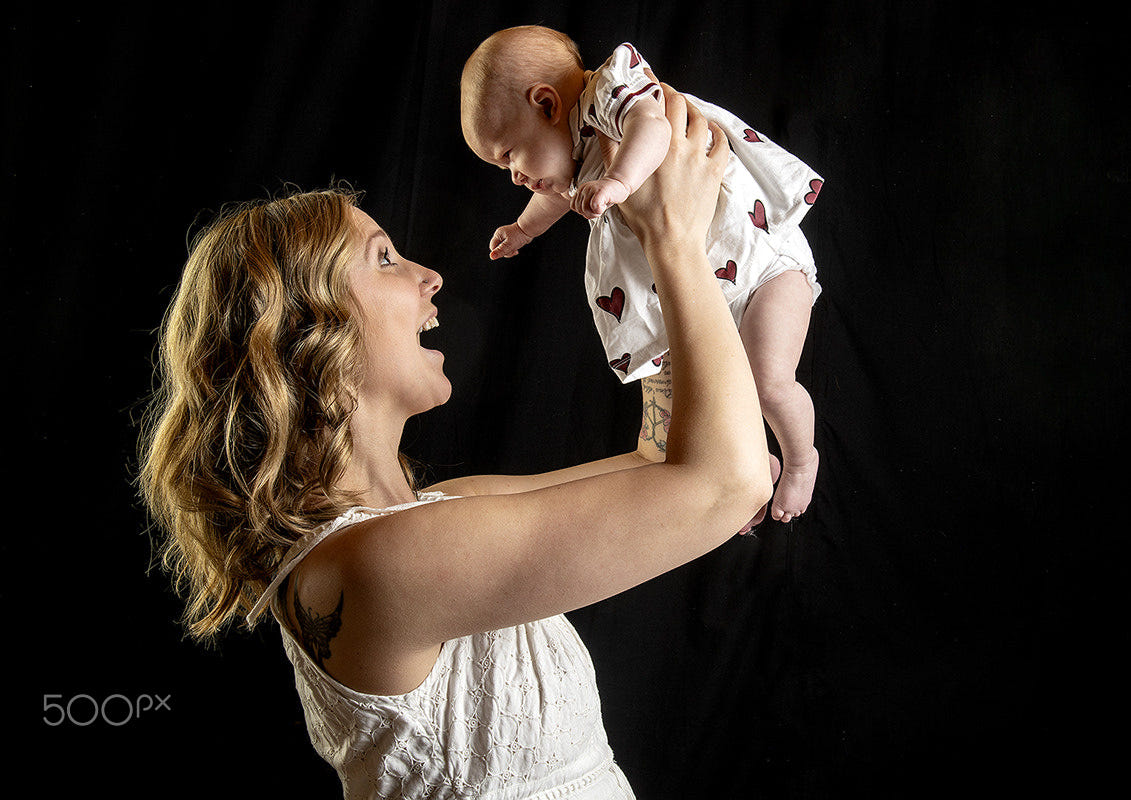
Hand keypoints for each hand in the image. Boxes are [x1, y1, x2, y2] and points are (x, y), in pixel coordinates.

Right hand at [489, 222, 532, 259]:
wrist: (529, 229)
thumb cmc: (519, 235)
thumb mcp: (509, 245)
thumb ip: (500, 251)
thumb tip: (491, 256)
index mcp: (498, 234)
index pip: (492, 247)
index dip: (498, 252)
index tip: (507, 251)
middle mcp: (500, 235)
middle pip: (498, 249)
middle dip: (505, 252)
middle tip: (512, 250)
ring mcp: (505, 237)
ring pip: (504, 248)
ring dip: (510, 251)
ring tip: (516, 249)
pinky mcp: (511, 239)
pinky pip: (509, 247)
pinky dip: (513, 249)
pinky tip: (517, 250)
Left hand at [571, 176, 631, 218]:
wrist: (619, 184)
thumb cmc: (607, 194)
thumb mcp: (592, 201)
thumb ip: (584, 206)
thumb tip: (583, 214)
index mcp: (580, 190)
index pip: (573, 206)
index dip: (582, 211)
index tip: (592, 208)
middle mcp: (584, 189)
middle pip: (579, 209)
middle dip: (589, 214)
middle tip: (599, 209)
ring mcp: (591, 189)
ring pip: (585, 209)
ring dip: (595, 213)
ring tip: (602, 207)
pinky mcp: (600, 191)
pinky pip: (594, 206)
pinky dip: (599, 210)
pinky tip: (604, 205)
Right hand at [615, 86, 726, 249]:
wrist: (672, 240)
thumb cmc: (644, 217)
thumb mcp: (621, 182)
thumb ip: (611, 152)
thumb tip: (600, 129)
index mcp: (658, 146)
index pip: (661, 103)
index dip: (656, 90)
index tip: (651, 86)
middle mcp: (681, 146)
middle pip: (682, 106)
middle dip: (674, 95)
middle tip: (667, 94)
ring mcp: (701, 158)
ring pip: (702, 122)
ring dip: (695, 111)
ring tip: (688, 110)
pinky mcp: (714, 172)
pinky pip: (722, 144)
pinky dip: (718, 133)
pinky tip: (713, 130)